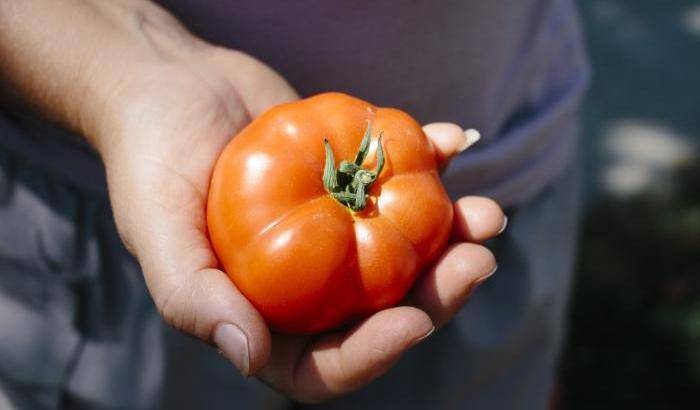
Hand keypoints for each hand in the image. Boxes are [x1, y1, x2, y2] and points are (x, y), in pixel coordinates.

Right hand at [96, 48, 503, 402]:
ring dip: (453, 237)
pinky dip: (434, 162)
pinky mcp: (354, 181)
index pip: (325, 365)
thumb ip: (193, 298)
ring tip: (487, 213)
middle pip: (384, 311)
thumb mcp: (158, 229)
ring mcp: (336, 231)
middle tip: (477, 259)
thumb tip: (249, 357)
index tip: (413, 320)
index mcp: (263, 316)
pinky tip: (454, 140)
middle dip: (438, 295)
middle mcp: (308, 284)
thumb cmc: (153, 160)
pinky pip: (401, 181)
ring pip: (407, 252)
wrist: (173, 86)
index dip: (374, 355)